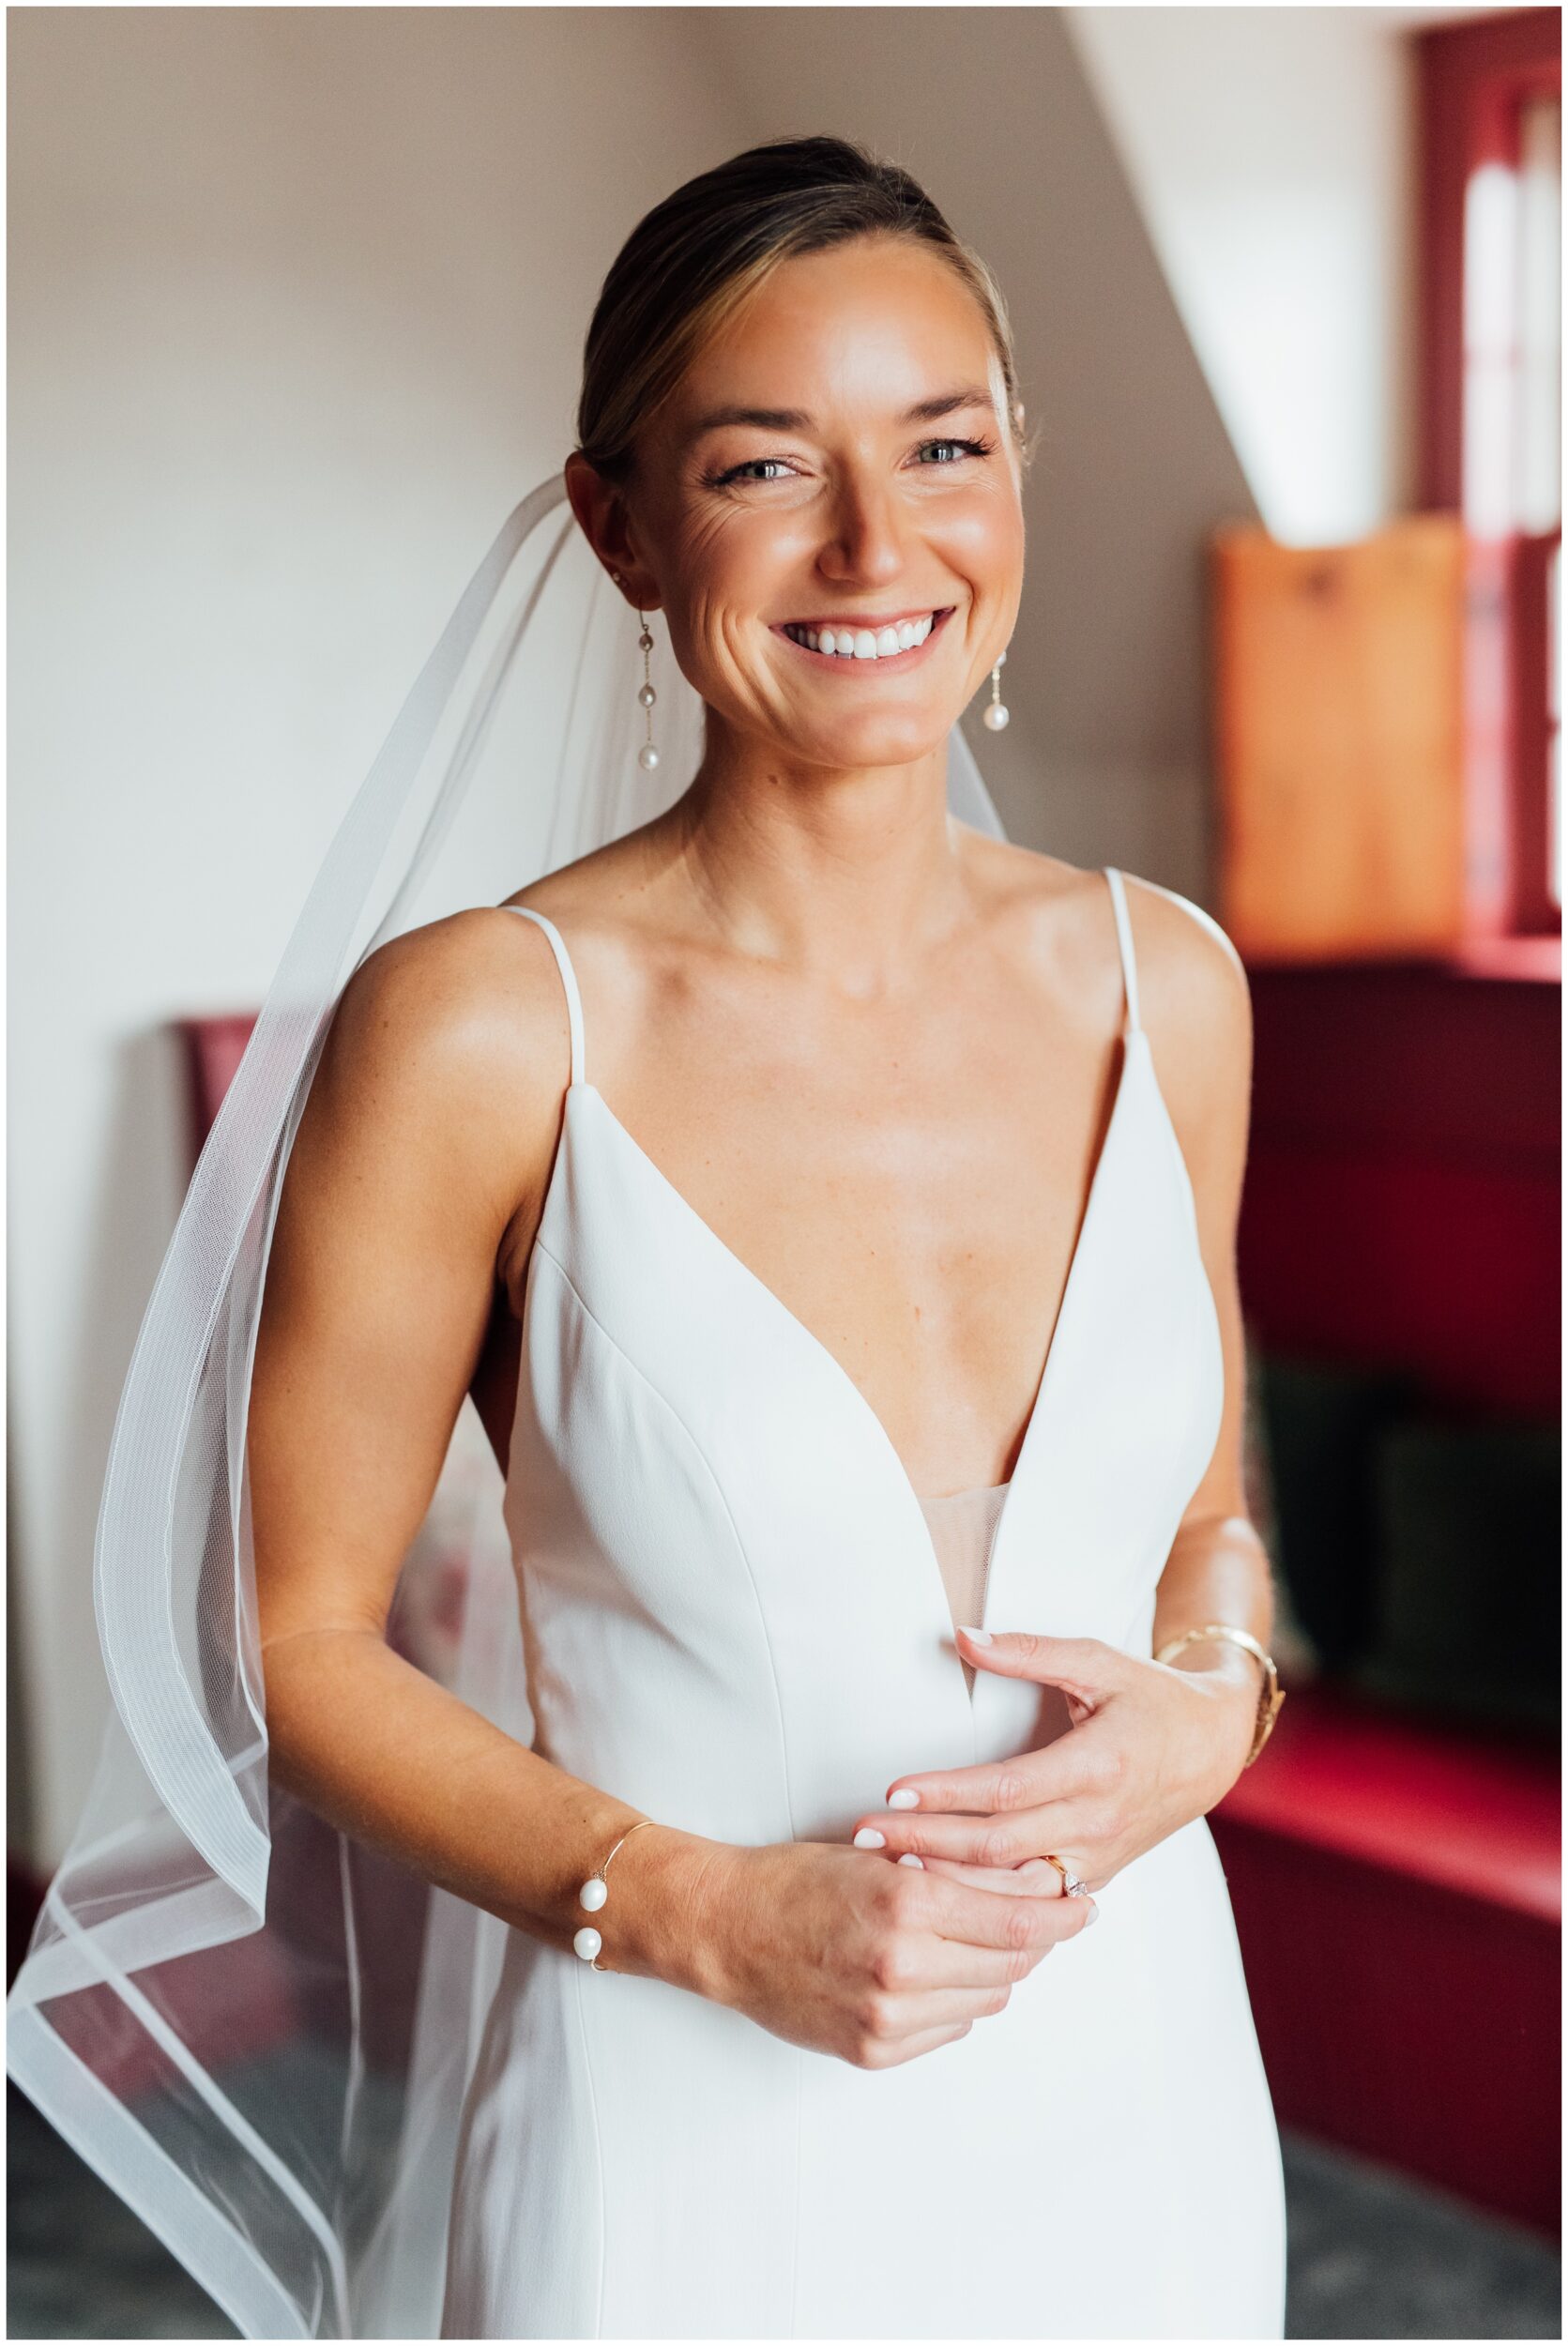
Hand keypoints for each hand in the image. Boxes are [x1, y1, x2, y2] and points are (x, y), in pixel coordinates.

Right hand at [676, 1835, 1096, 2069]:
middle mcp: (903, 1967)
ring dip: (994, 1972)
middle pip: (1012, 1966)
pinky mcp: (874, 2051)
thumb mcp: (880, 1856)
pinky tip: (933, 1972)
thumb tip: (1030, 1883)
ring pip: (985, 2002)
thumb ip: (955, 1872)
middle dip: (1036, 1941)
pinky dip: (953, 2002)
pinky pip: (948, 2030)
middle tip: (1044, 1919)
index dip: (1061, 1912)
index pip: (1018, 1921)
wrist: (727, 1930)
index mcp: (908, 1905)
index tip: (1085, 1903)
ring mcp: (888, 2018)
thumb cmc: (798, 1880)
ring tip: (975, 1942)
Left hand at [848, 1631, 1258, 1893]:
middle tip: (863, 1836)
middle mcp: (1097, 1822)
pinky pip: (1030, 1901)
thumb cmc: (1149, 1697)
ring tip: (885, 1868)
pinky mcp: (1093, 1880)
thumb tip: (961, 1636)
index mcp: (1097, 1765)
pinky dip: (982, 1902)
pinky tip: (936, 1895)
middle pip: (997, 1845)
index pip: (1007, 1789)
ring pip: (1011, 1887)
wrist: (1211, 1749)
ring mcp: (1097, 1859)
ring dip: (947, 1881)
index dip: (948, 1793)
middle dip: (924, 1842)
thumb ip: (1029, 1651)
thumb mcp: (1097, 1660)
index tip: (893, 1789)